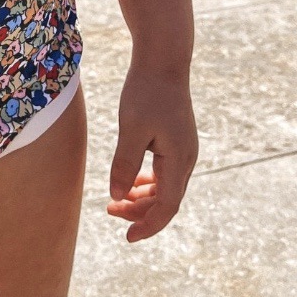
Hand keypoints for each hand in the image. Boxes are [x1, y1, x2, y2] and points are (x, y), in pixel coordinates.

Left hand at [106, 61, 197, 242]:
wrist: (163, 59)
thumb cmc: (146, 91)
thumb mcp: (131, 128)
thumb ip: (125, 164)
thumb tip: (118, 195)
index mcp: (178, 160)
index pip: (167, 207)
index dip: (148, 225)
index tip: (127, 237)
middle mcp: (186, 159)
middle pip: (167, 200)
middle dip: (140, 212)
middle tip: (110, 211)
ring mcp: (183, 149)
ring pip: (166, 186)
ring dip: (143, 197)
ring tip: (116, 201)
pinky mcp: (176, 139)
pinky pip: (165, 171)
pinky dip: (148, 182)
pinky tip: (132, 181)